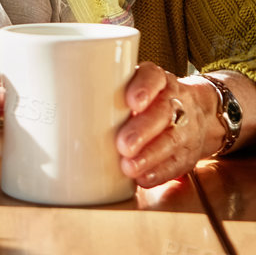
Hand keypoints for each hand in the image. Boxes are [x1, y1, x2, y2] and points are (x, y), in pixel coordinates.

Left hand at [115, 63, 218, 187]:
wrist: (198, 114)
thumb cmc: (150, 102)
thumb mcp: (134, 87)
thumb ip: (106, 93)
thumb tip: (57, 106)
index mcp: (157, 80)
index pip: (154, 77)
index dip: (144, 88)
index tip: (133, 102)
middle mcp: (173, 101)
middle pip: (163, 112)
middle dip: (143, 129)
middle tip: (123, 145)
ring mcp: (184, 127)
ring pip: (171, 139)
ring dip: (150, 155)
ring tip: (130, 167)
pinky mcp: (186, 152)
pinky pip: (177, 162)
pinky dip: (161, 172)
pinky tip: (145, 178)